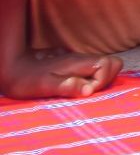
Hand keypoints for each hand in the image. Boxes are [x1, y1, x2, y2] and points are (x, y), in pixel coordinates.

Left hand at [2, 49, 122, 99]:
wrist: (12, 67)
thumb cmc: (27, 79)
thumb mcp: (45, 86)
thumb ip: (68, 86)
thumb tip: (89, 91)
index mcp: (79, 63)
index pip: (110, 64)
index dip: (104, 80)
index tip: (88, 93)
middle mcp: (83, 60)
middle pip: (112, 63)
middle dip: (108, 80)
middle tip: (89, 94)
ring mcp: (79, 63)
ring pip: (103, 67)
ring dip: (100, 82)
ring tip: (82, 94)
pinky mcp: (74, 67)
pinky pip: (93, 72)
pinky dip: (92, 82)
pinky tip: (77, 91)